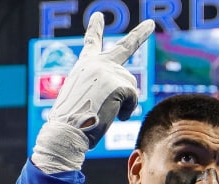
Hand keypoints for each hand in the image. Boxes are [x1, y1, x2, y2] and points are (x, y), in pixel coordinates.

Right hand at [32, 14, 154, 172]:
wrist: (67, 131)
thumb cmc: (72, 123)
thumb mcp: (83, 98)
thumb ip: (100, 89)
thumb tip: (126, 97)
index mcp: (83, 66)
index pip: (91, 43)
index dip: (95, 29)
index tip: (98, 16)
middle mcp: (96, 63)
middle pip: (125, 47)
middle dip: (140, 34)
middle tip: (151, 24)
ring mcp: (107, 71)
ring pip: (132, 85)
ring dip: (125, 103)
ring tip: (106, 112)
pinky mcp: (118, 83)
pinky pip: (134, 98)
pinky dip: (127, 111)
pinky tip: (114, 116)